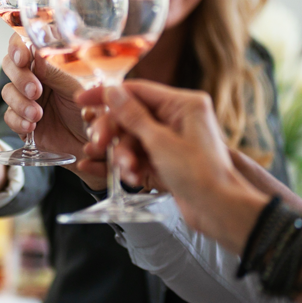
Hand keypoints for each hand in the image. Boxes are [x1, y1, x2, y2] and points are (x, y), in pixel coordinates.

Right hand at [1, 33, 106, 188]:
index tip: (23, 58)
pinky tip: (32, 127)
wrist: (95, 147)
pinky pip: (9, 117)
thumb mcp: (75, 90)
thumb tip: (35, 51)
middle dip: (20, 78)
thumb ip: (54, 73)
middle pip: (10, 67)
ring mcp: (26, 101)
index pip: (23, 46)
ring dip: (20, 103)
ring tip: (38, 116)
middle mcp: (34, 80)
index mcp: (47, 66)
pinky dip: (18, 121)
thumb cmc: (92, 114)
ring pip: (7, 92)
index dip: (17, 48)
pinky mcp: (22, 123)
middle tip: (35, 91)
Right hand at [78, 81, 264, 234]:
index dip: (106, 95)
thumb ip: (133, 115)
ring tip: (126, 170)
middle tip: (97, 145)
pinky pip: (138, 157)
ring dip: (123, 155)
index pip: (136, 90)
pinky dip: (130, 167)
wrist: (220, 212)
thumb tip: (113, 92)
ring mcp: (170, 140)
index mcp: (183, 105)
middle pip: (130, 116)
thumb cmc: (201, 175)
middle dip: (112, 133)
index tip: (82, 101)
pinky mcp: (165, 161)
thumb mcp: (160, 142)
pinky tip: (127, 177)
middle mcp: (177, 119)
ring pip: (131, 139)